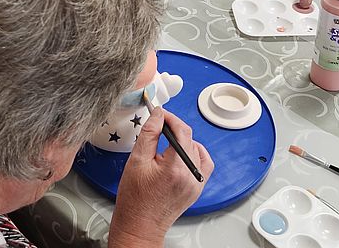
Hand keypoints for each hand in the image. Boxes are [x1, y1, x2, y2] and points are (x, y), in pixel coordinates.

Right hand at [108, 109, 212, 246]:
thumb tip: (158, 115)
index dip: (170, 117)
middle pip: (189, 138)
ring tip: (165, 146)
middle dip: (173, 129)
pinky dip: (194, 154)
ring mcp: (196, 184)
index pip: (182, 130)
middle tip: (158, 128)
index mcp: (176, 168)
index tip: (160, 113)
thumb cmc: (135, 199)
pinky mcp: (196, 189)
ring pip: (196, 149)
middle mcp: (191, 176)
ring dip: (182, 142)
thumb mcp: (136, 160)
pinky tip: (181, 154)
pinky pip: (203, 164)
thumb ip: (149, 133)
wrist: (140, 225)